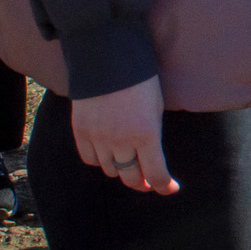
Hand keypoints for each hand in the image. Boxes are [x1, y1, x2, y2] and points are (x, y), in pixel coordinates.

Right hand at [70, 77, 178, 194]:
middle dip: (142, 182)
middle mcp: (121, 141)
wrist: (108, 61)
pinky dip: (100, 161)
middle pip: (131, 176)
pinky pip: (90, 159)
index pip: (155, 172)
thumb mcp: (156, 109)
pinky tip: (107, 155)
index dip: (163, 185)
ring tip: (128, 164)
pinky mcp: (80, 132)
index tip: (170, 188)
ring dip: (121, 170)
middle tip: (148, 182)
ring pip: (110, 170)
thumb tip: (151, 158)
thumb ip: (152, 136)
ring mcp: (98, 138)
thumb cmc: (141, 82)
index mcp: (146, 134)